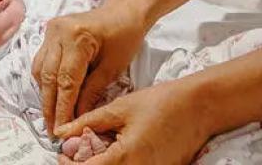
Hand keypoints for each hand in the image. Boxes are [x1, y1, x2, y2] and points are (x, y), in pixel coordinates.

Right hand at [33, 2, 146, 134]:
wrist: (123, 11)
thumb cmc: (125, 36)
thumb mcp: (113, 67)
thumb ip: (92, 92)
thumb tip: (77, 119)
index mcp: (77, 37)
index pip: (66, 81)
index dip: (63, 108)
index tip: (62, 130)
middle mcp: (58, 32)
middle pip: (48, 77)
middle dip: (50, 106)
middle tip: (52, 130)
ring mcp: (51, 30)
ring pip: (40, 70)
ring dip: (45, 95)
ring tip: (51, 117)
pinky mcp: (49, 33)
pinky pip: (42, 61)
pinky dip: (46, 80)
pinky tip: (52, 95)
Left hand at [55, 81, 210, 164]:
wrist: (199, 107)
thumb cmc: (162, 102)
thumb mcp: (120, 108)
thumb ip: (87, 122)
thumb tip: (61, 132)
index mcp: (125, 157)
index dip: (68, 164)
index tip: (64, 152)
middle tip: (79, 150)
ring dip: (102, 164)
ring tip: (100, 147)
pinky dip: (119, 164)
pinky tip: (118, 149)